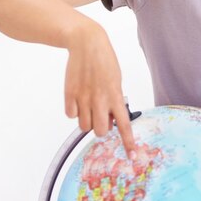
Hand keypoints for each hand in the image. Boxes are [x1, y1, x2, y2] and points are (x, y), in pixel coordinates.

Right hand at [64, 22, 135, 158]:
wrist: (87, 44)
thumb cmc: (104, 62)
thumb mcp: (116, 80)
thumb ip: (114, 101)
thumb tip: (109, 120)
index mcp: (115, 95)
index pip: (124, 125)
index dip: (128, 142)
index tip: (132, 156)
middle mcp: (99, 99)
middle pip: (99, 131)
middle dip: (101, 129)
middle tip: (101, 117)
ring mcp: (83, 97)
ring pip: (83, 126)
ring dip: (87, 121)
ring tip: (89, 106)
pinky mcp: (69, 94)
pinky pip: (71, 115)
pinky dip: (74, 111)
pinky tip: (78, 98)